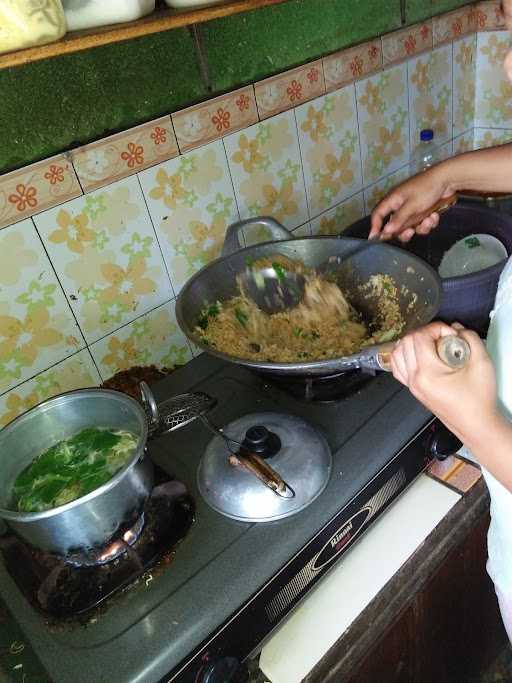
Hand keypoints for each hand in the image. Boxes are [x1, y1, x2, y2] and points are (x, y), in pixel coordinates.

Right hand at [369, 166, 453, 242]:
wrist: (448, 180)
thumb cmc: (426, 189)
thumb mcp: (412, 205)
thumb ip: (398, 219)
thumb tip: (385, 231)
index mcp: (393, 200)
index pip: (378, 214)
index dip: (375, 226)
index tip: (375, 238)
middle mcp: (400, 206)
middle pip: (395, 225)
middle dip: (403, 231)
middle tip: (410, 233)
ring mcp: (412, 209)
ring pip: (410, 227)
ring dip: (420, 227)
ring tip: (429, 220)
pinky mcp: (423, 212)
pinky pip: (421, 224)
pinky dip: (428, 222)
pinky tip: (435, 216)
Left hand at [390, 322, 498, 446]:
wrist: (476, 424)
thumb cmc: (479, 398)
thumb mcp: (482, 363)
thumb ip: (470, 338)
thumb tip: (456, 328)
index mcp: (428, 373)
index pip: (420, 337)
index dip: (435, 328)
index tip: (451, 334)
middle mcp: (414, 379)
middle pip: (405, 342)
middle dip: (424, 333)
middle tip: (442, 337)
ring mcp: (411, 385)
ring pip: (396, 353)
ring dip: (411, 342)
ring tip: (431, 343)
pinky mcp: (413, 389)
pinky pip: (398, 367)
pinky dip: (404, 355)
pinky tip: (420, 354)